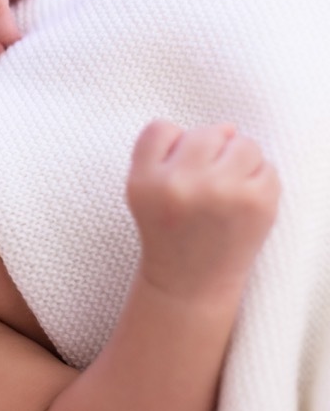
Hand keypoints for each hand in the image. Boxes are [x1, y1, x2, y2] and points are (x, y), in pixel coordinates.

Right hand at [126, 121, 279, 302]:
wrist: (189, 283)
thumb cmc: (167, 230)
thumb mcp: (142, 191)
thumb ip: (163, 150)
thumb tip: (228, 127)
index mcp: (145, 181)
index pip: (160, 129)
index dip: (172, 146)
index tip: (175, 172)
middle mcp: (180, 184)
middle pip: (207, 133)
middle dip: (211, 152)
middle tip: (206, 185)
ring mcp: (221, 193)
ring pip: (243, 144)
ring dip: (239, 162)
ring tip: (228, 190)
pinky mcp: (256, 203)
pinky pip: (267, 167)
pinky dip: (259, 182)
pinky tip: (243, 204)